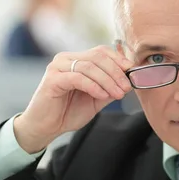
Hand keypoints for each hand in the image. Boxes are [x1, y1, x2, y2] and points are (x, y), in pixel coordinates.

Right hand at [14, 46, 134, 152]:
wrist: (47, 128)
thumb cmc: (69, 112)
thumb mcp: (97, 98)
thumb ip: (111, 87)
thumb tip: (129, 79)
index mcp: (77, 59)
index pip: (101, 51)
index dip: (119, 60)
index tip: (132, 73)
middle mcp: (66, 59)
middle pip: (98, 57)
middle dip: (116, 72)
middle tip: (126, 87)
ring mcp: (58, 67)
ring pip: (90, 67)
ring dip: (108, 81)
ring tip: (118, 94)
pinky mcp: (52, 79)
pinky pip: (78, 78)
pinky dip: (94, 86)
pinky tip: (102, 95)